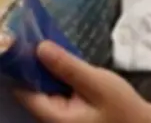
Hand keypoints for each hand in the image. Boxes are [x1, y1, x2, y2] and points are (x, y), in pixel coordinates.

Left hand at [15, 42, 150, 122]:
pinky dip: (59, 78)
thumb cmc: (121, 107)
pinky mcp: (68, 114)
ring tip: (59, 49)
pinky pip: (55, 93)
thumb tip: (40, 48)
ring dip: (50, 70)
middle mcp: (51, 120)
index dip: (26, 65)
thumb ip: (68, 67)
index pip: (25, 91)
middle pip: (33, 90)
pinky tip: (69, 66)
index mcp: (54, 117)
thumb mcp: (96, 82)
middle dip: (40, 65)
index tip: (33, 41)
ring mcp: (60, 119)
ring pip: (45, 90)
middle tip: (49, 39)